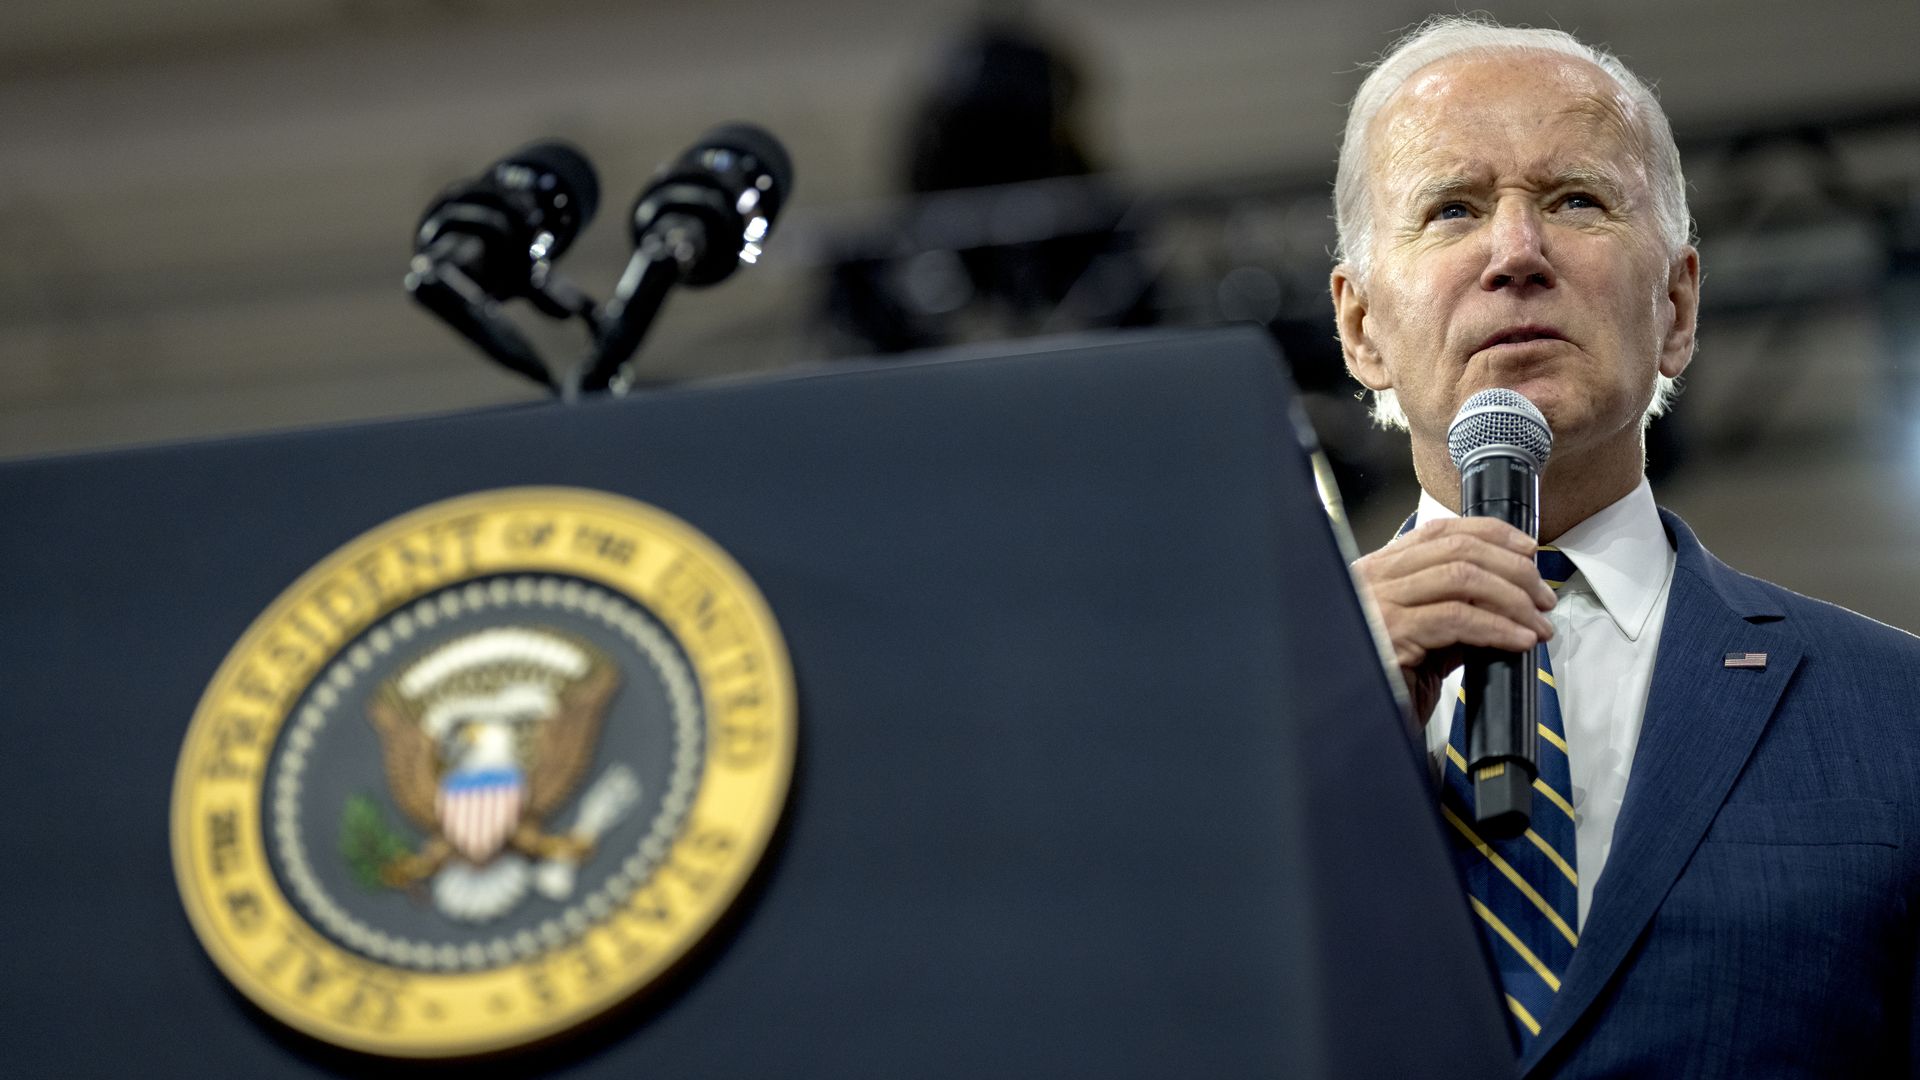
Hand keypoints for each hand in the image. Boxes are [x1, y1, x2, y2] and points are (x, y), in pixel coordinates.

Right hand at [1352, 517, 1556, 723]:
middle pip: (1458, 550)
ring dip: (1512, 598)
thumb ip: (1454, 614)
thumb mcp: (1424, 639)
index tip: (1528, 550)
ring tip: (1537, 622)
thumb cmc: (1387, 683)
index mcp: (1380, 571)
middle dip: (1513, 570)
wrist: (1359, 725)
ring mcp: (1380, 602)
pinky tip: (1519, 640)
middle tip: (1542, 597)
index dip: (1491, 534)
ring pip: (1462, 577)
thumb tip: (1502, 601)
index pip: (1440, 531)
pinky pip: (1458, 618)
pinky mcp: (1392, 633)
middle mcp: (1375, 578)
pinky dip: (1497, 626)